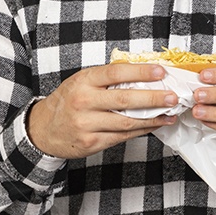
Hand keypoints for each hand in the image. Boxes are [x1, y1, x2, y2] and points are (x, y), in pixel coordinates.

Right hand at [27, 64, 178, 158]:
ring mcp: (87, 124)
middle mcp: (84, 102)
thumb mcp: (81, 82)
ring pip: (127, 121)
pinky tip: (154, 125)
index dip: (140, 72)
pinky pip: (122, 136)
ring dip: (152, 118)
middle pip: (125, 99)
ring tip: (169, 114)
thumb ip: (107, 78)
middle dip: (153, 98)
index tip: (160, 72)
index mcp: (83, 81)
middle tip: (172, 97)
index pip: (116, 73)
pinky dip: (141, 130)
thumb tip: (143, 74)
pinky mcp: (91, 142)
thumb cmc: (67, 101)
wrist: (43, 129)